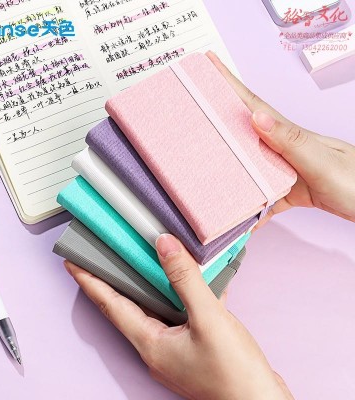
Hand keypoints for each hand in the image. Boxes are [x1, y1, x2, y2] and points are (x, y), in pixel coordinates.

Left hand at [65, 234, 292, 399]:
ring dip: (147, 283)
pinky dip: (177, 293)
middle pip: (127, 305)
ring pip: (153, 307)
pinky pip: (177, 312)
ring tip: (141, 260)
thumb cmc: (233, 373)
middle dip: (113, 280)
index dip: (90, 282)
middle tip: (104, 255)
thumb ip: (185, 280)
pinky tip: (188, 279)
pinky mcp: (191, 345)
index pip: (110, 305)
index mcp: (150, 343)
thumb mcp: (208, 319)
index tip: (73, 262)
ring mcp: (173, 347)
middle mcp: (156, 346)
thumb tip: (164, 245)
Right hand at [206, 51, 354, 227]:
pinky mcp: (289, 190)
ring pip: (249, 165)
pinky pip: (263, 197)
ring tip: (207, 165)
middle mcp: (282, 149)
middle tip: (196, 109)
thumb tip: (257, 117)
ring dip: (229, 166)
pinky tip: (243, 217)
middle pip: (244, 132)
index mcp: (288, 135)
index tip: (210, 65)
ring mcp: (285, 170)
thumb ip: (290, 141)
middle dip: (219, 118)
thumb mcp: (321, 160)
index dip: (229, 84)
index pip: (253, 105)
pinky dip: (252, 208)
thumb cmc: (354, 182)